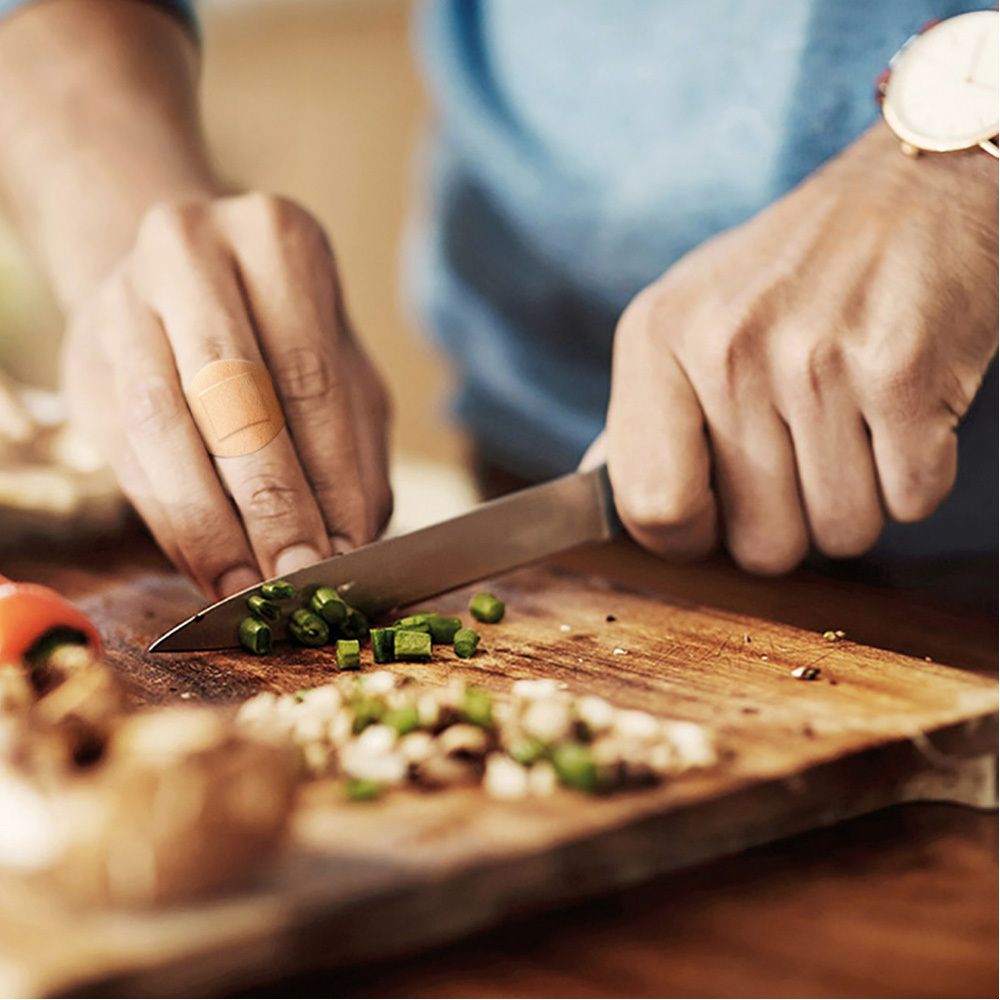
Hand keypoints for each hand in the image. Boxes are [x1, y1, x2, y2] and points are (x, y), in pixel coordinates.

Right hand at [63, 193, 391, 596]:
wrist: (177, 279)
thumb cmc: (285, 336)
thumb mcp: (343, 371)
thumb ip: (355, 450)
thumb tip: (353, 541)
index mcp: (275, 242)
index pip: (309, 378)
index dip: (327, 475)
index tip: (345, 552)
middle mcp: (190, 255)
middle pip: (232, 397)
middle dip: (270, 504)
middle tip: (297, 577)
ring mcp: (123, 303)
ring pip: (164, 429)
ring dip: (209, 525)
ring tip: (249, 587)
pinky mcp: (83, 361)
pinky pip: (125, 454)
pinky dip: (170, 521)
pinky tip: (206, 566)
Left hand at [593, 123, 997, 572]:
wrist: (912, 185)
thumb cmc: (789, 272)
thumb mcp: (687, 319)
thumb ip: (642, 417)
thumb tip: (595, 498)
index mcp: (656, 337)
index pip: (650, 508)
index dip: (689, 538)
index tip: (716, 516)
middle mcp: (725, 348)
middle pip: (760, 546)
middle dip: (789, 523)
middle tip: (803, 453)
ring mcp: (814, 360)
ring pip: (841, 533)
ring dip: (856, 501)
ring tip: (852, 423)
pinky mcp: (902, 370)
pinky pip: (911, 501)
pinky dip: (914, 476)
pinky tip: (898, 412)